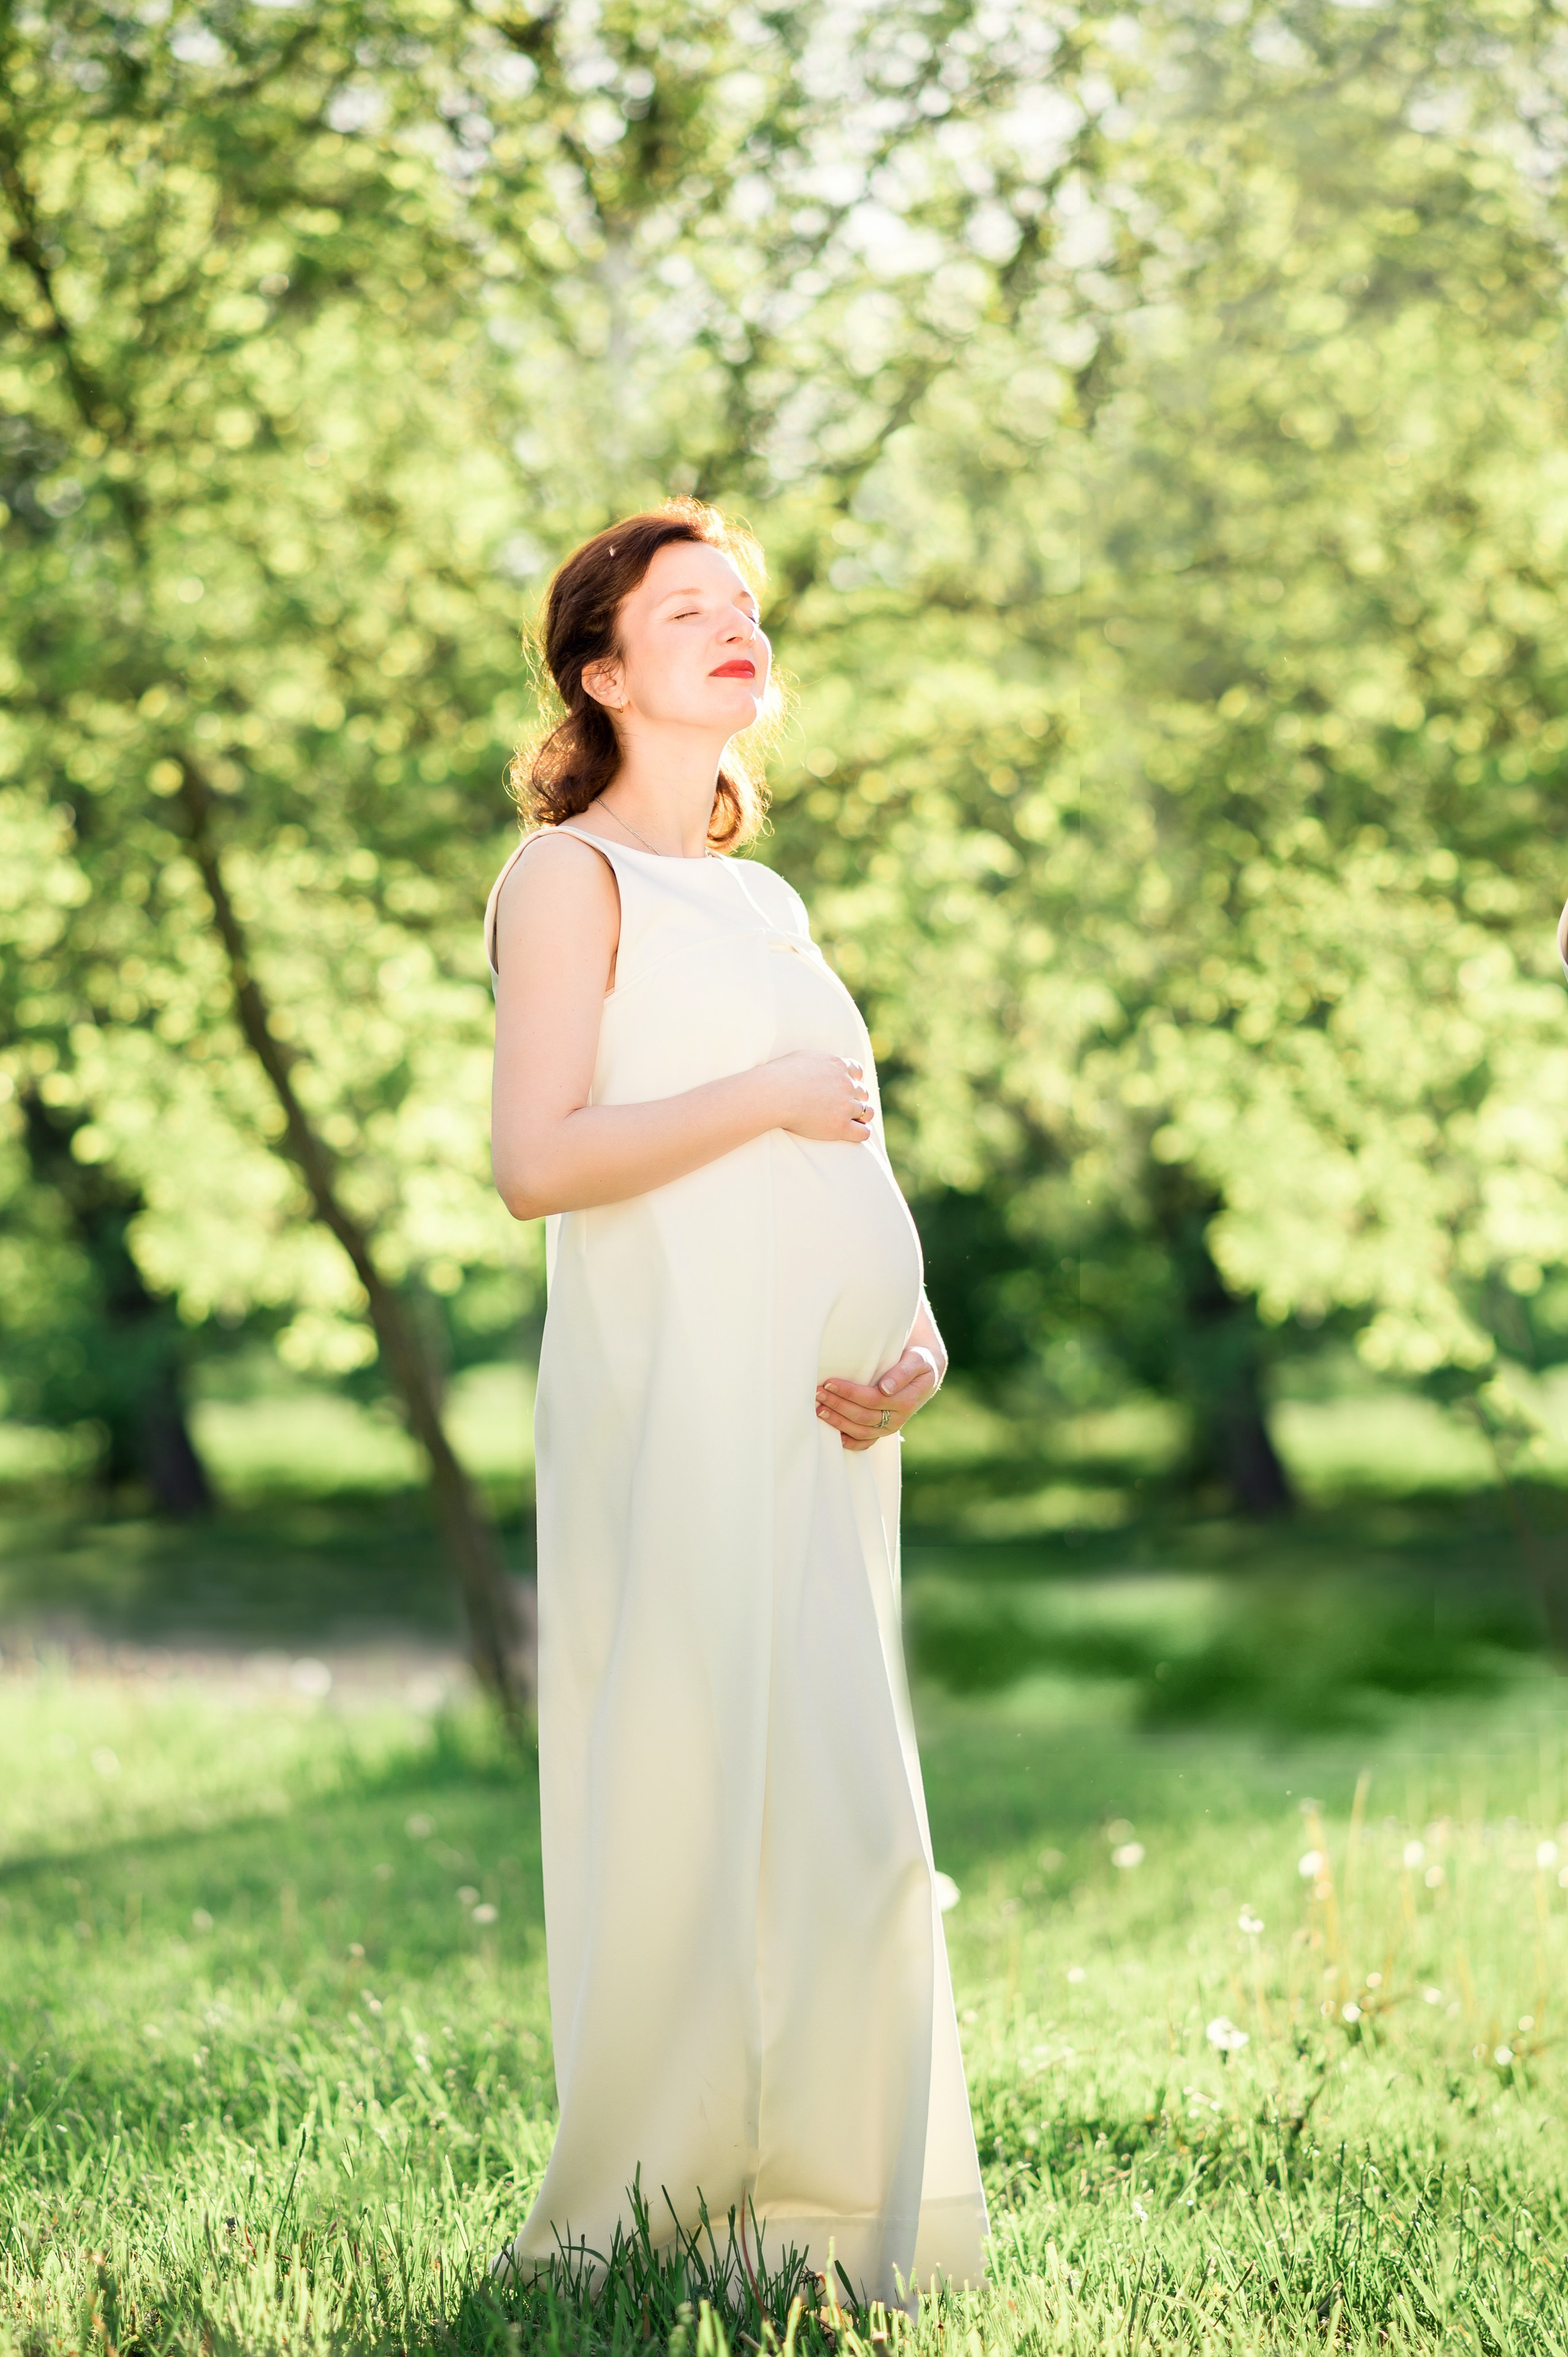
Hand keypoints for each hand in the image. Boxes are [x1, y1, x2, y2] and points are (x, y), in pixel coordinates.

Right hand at [767, 1051, 872, 1144]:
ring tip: (850, 1121)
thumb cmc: (780, 1076)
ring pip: (867, 1112)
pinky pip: (863, 1132)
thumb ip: (819, 1062)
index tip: (843, 1088)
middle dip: (855, 1099)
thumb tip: (818, 1066)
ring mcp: (845, 1105)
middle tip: (841, 1108)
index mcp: (838, 1066)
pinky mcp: (840, 1126)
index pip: (857, 1071)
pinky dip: (860, 1132)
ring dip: (861, 1116)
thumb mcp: (804, 1057)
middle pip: (863, 1093)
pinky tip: (851, 1133)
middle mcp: (846, 1084)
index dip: (852, 1081)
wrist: (774, 1094)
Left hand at [816, 1346, 940, 1450]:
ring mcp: (889, 1427)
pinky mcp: (883, 1431)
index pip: (872, 1399)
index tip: (829, 1382)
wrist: (924, 1375)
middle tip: (817, 1394)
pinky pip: (865, 1442)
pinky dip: (849, 1442)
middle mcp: (898, 1418)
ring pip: (860, 1431)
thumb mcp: (917, 1361)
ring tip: (818, 1409)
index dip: (849, 1393)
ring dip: (837, 1422)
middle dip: (838, 1405)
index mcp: (906, 1401)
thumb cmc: (918, 1362)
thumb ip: (903, 1372)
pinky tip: (833, 1435)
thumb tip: (886, 1388)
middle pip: (862, 1416)